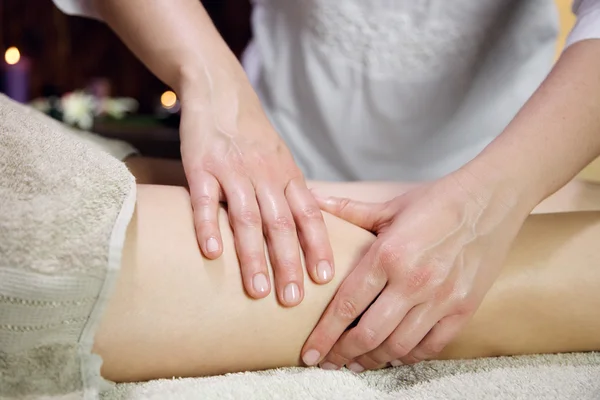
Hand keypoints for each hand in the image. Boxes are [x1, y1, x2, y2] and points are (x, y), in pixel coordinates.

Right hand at [179, 92, 333, 306]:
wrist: (220, 91)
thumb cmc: (252, 133)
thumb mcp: (280, 158)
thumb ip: (290, 190)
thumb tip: (306, 228)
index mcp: (287, 174)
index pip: (309, 215)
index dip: (317, 246)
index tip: (324, 279)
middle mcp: (265, 174)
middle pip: (281, 224)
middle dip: (289, 264)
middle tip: (292, 300)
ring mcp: (233, 170)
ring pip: (247, 218)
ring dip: (254, 256)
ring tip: (257, 290)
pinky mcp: (201, 166)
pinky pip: (205, 200)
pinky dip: (208, 227)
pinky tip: (213, 254)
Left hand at [301, 169, 530, 369]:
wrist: (490, 199)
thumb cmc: (437, 201)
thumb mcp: (389, 206)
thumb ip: (349, 210)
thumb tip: (314, 199)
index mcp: (388, 255)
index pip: (346, 305)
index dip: (324, 335)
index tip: (309, 353)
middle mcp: (413, 281)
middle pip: (368, 334)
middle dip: (342, 355)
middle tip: (326, 363)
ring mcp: (441, 298)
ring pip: (398, 346)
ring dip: (372, 360)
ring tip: (356, 363)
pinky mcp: (464, 308)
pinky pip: (431, 346)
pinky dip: (409, 356)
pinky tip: (393, 355)